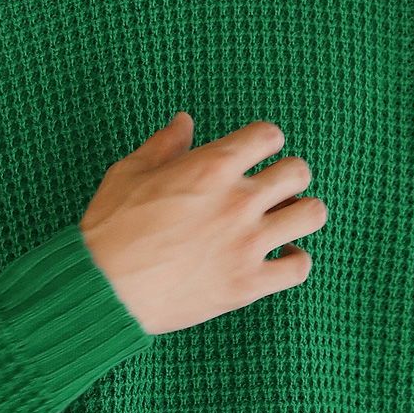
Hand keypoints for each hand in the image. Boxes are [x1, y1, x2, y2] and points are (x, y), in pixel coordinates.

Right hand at [81, 113, 325, 335]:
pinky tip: (278, 257)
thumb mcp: (129, 173)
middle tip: (271, 190)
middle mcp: (237, 200)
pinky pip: (300, 267)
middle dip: (287, 176)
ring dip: (299, 214)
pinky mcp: (248, 283)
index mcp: (210, 166)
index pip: (269, 135)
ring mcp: (247, 243)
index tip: (255, 154)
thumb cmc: (109, 230)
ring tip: (282, 221)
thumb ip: (164, 145)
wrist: (101, 290)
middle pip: (298, 171)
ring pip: (312, 214)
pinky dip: (294, 260)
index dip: (264, 141)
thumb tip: (185, 122)